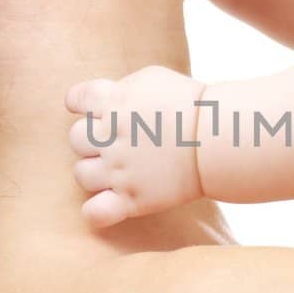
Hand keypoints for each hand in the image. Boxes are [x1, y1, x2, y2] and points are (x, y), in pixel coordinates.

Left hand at [65, 65, 205, 228]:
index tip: (98, 110)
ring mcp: (119, 170)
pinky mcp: (133, 199)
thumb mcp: (152, 79)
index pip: (75, 99)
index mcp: (113, 101)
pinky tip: (109, 202)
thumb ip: (119, 88)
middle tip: (118, 141)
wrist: (217, 138)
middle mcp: (110, 136)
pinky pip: (95, 213)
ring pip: (81, 174)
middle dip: (92, 139)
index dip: (82, 104)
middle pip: (76, 138)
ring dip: (94, 172)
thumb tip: (101, 102)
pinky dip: (96, 212)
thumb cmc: (189, 104)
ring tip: (117, 170)